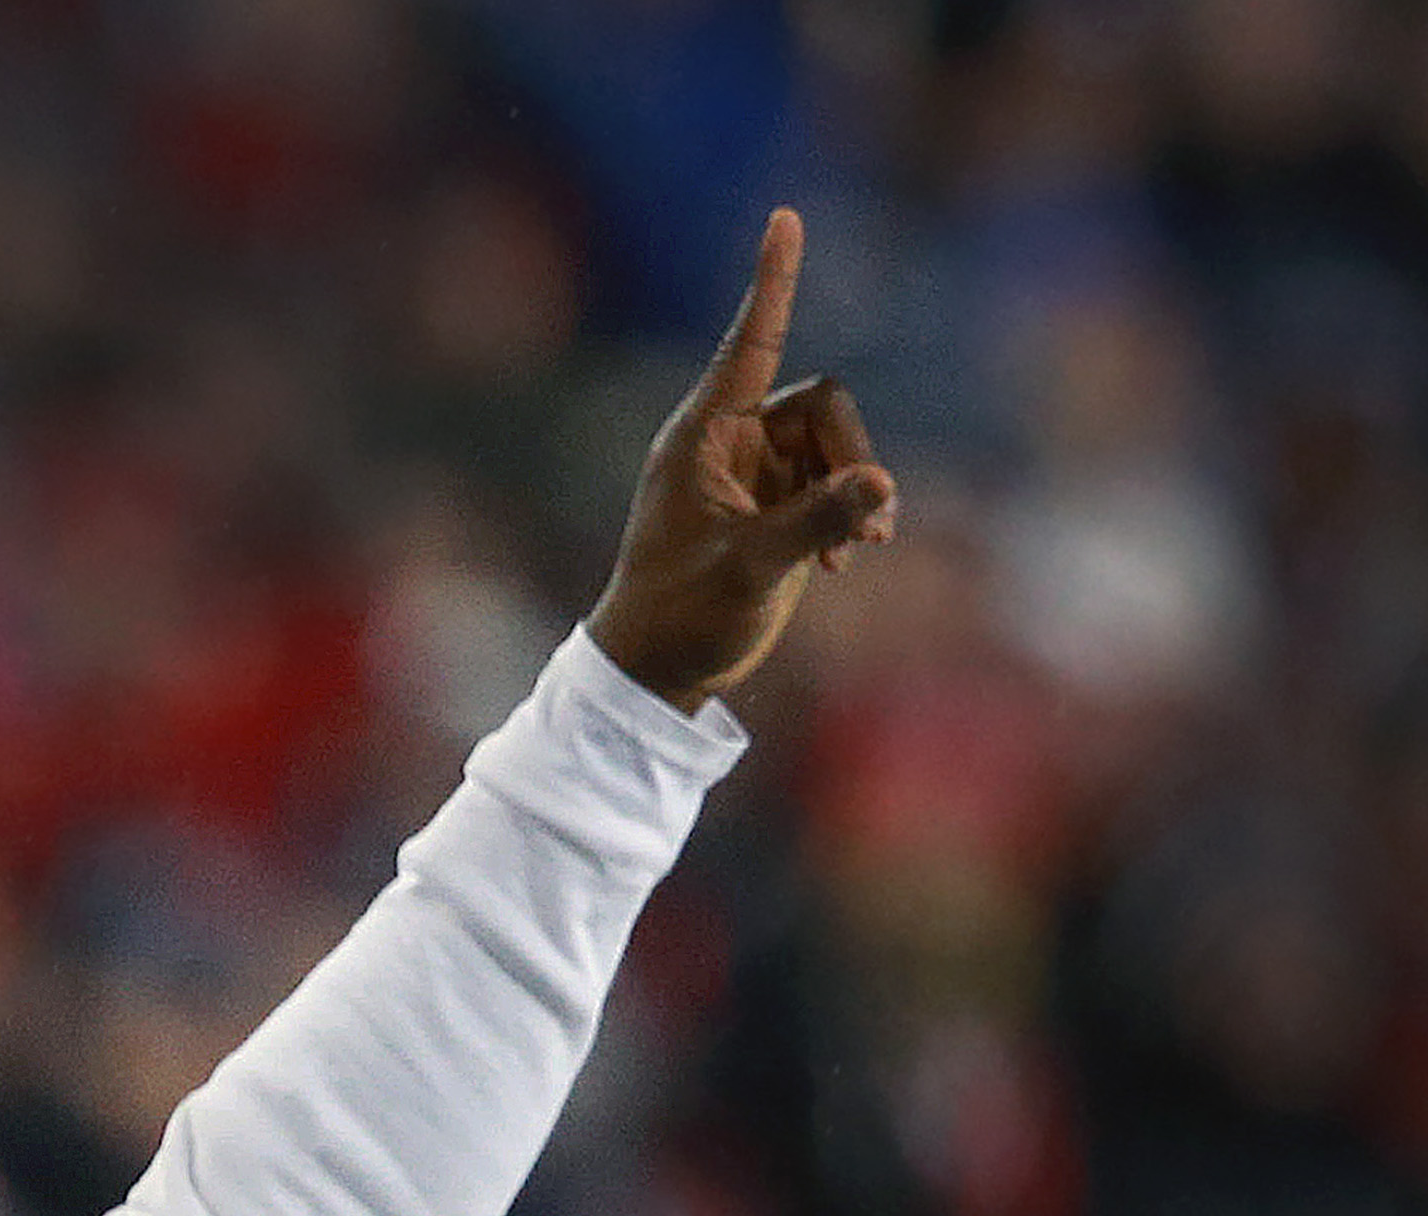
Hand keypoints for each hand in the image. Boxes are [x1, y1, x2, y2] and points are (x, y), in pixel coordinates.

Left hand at [586, 209, 896, 711]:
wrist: (657, 674)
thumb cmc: (679, 620)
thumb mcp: (749, 572)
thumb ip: (814, 524)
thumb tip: (883, 487)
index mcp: (702, 438)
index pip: (751, 342)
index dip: (773, 282)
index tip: (785, 217)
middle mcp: (730, 443)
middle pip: (824, 405)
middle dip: (851, 456)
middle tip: (862, 524)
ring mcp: (755, 472)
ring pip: (837, 445)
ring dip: (856, 491)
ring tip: (854, 550)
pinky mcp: (775, 504)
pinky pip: (835, 481)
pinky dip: (849, 513)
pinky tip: (842, 560)